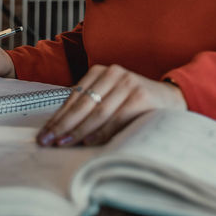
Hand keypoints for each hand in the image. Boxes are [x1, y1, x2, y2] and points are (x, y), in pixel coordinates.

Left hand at [36, 64, 186, 146]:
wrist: (171, 98)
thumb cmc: (135, 101)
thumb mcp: (111, 96)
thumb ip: (91, 106)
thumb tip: (60, 129)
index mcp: (102, 71)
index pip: (74, 96)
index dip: (58, 116)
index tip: (44, 133)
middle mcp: (114, 73)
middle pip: (82, 104)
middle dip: (62, 125)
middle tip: (47, 141)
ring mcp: (128, 83)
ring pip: (97, 112)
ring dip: (78, 130)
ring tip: (63, 143)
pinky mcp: (141, 96)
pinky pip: (116, 118)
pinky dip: (101, 131)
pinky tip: (88, 141)